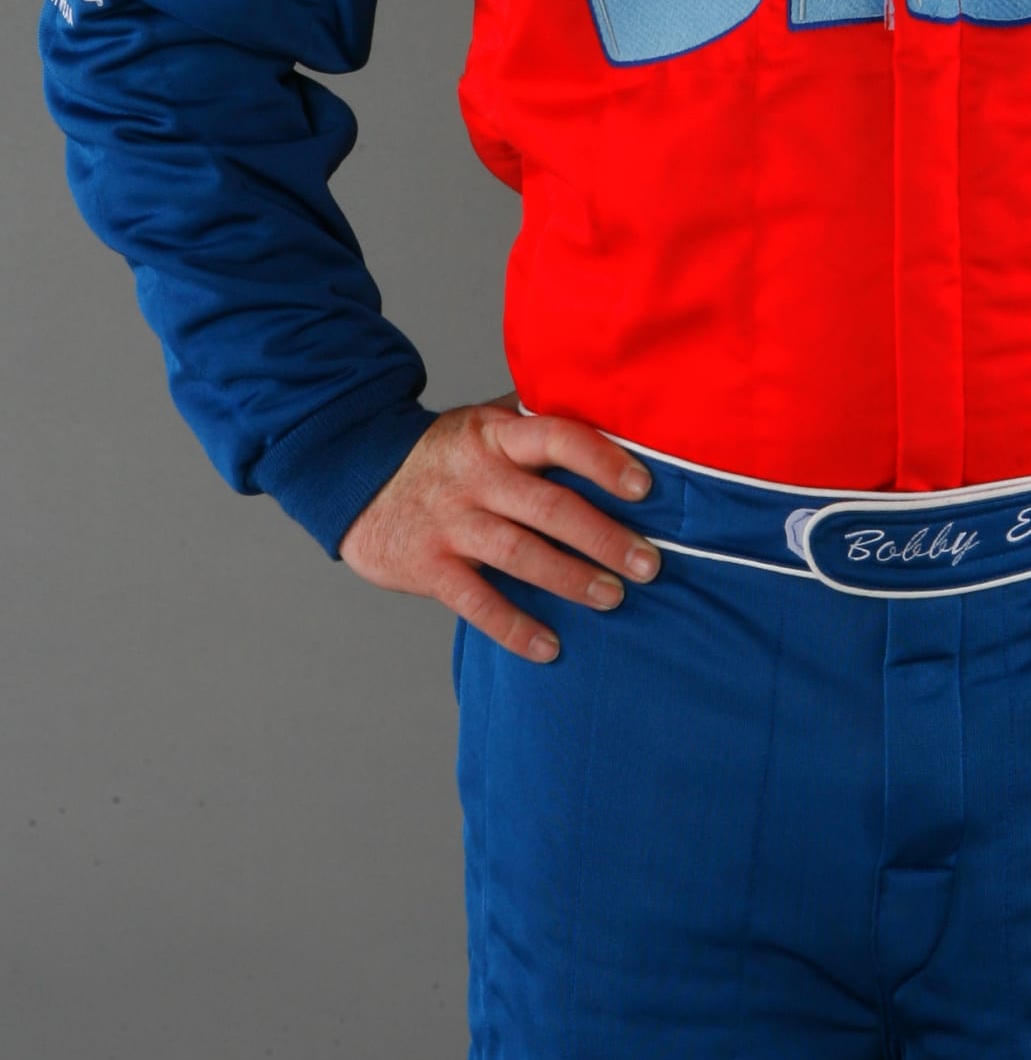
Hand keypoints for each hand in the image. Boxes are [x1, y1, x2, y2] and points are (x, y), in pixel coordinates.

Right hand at [338, 394, 660, 663]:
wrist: (353, 475)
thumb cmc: (442, 453)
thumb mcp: (484, 423)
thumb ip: (535, 423)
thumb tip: (610, 412)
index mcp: (496, 436)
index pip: (558, 438)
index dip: (603, 461)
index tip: (645, 487)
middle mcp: (476, 477)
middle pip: (548, 506)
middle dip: (604, 537)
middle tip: (649, 563)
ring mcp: (450, 523)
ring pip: (519, 554)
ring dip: (571, 579)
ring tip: (613, 598)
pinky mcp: (428, 566)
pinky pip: (476, 602)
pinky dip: (514, 628)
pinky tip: (549, 647)